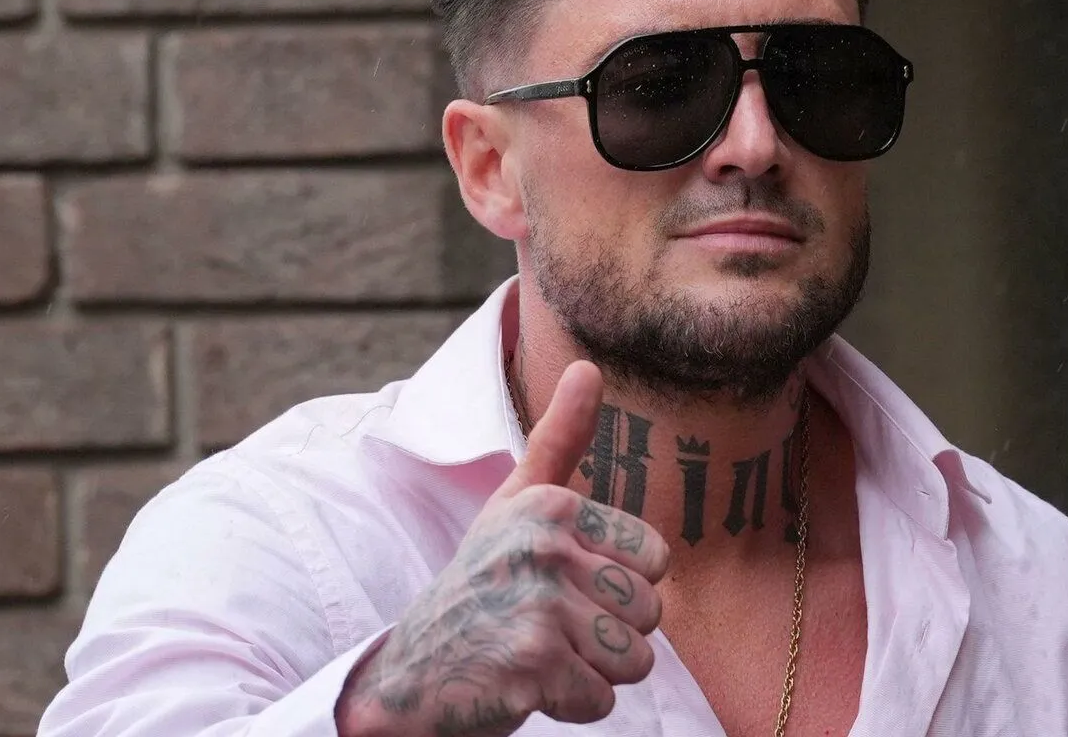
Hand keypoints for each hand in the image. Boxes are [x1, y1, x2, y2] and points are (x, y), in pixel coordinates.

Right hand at [335, 360, 671, 736]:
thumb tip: (588, 366)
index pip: (658, 562)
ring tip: (540, 656)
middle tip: (549, 631)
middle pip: (651, 612)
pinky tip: (527, 686)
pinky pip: (602, 699)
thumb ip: (559, 440)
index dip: (621, 591)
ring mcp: (537, 604)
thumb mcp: (515, 507)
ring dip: (593, 674)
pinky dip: (571, 706)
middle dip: (610, 638)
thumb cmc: (478, 587)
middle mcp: (545, 546)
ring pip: (635, 660)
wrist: (409, 676)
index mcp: (552, 506)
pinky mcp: (531, 663)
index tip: (565, 590)